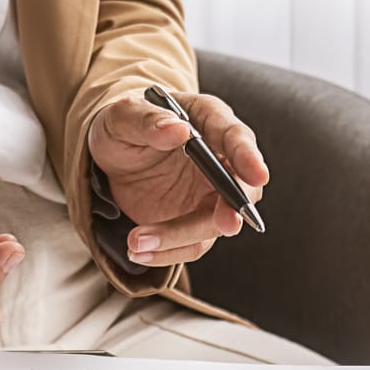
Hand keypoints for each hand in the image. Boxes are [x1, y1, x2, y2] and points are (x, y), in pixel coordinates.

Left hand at [87, 92, 267, 266]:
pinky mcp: (196, 220)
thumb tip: (177, 130)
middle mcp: (219, 159)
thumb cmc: (122, 126)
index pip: (235, 136)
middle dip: (235, 207)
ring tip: (137, 242)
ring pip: (215, 224)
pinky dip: (167, 252)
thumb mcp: (121, 116)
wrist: (112, 156)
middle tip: (226, 224)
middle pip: (240, 188)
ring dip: (181, 238)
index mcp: (208, 120)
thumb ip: (147, 120)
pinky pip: (192, 244)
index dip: (248, 156)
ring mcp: (211, 194)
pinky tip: (139, 252)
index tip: (258, 175)